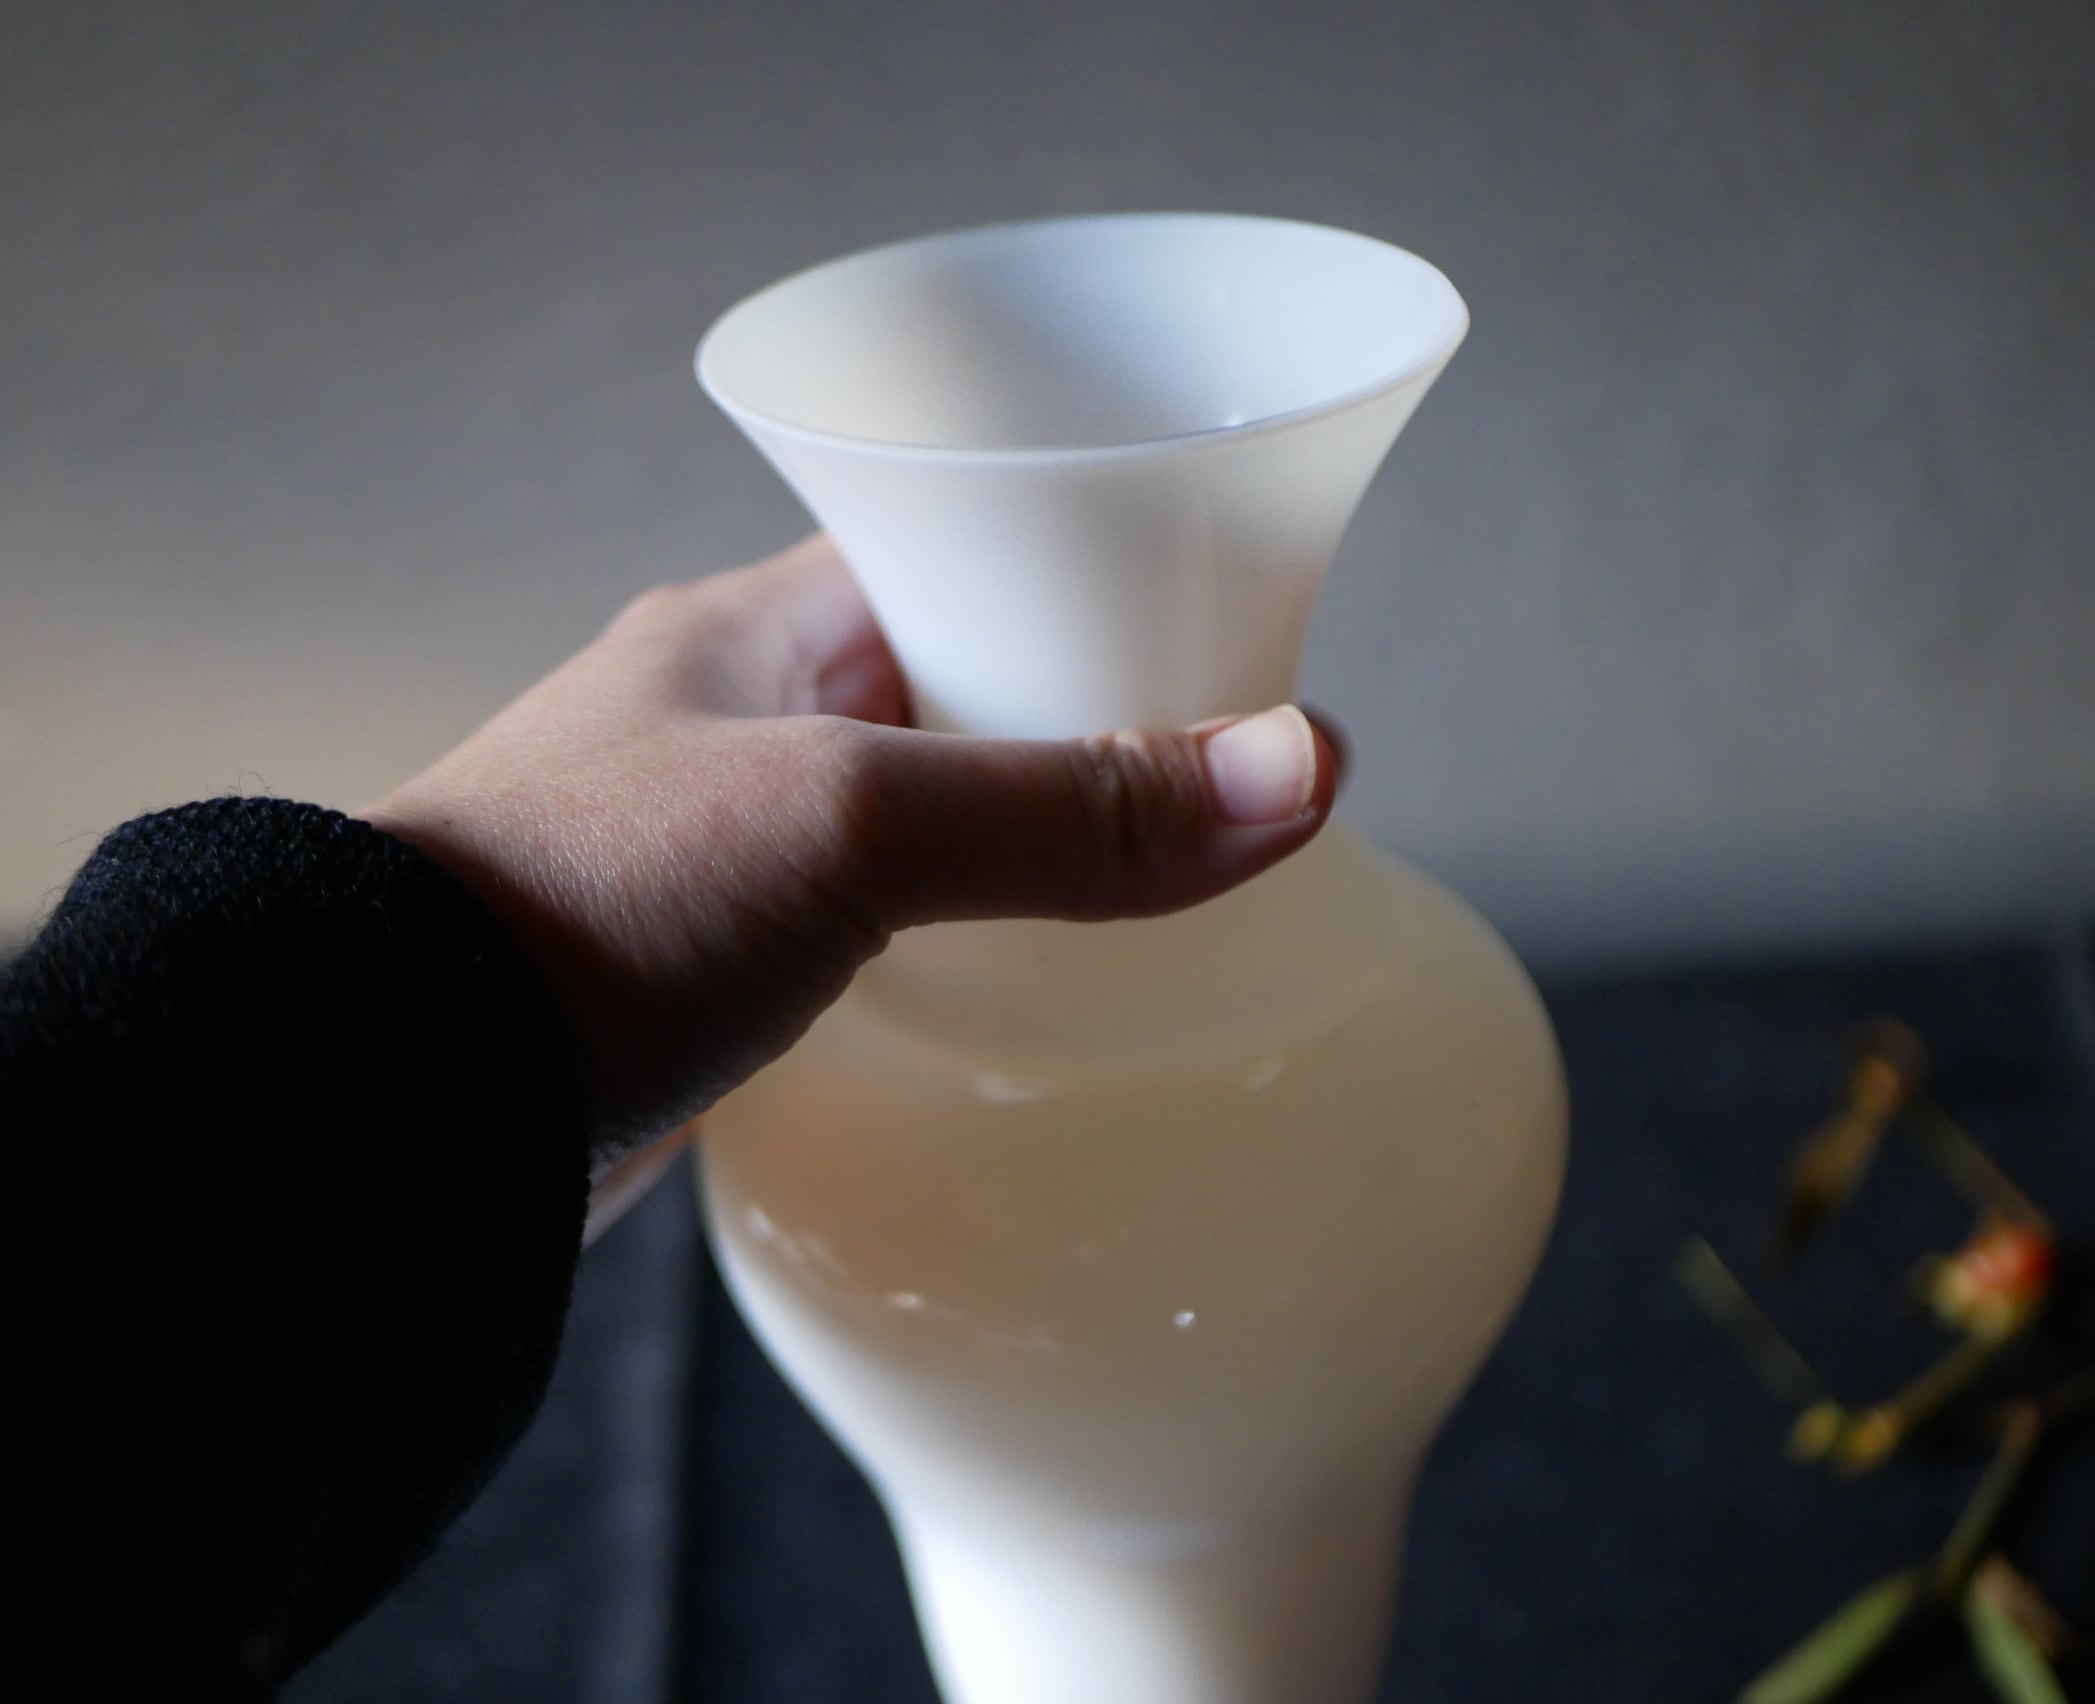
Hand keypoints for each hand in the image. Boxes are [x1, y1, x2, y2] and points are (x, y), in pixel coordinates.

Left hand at [364, 535, 1337, 1193]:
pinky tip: (1014, 969)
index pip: (963, 544)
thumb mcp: (852, 825)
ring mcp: (716, 838)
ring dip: (1018, 825)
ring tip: (1149, 868)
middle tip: (1213, 766)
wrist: (382, 1102)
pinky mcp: (705, 956)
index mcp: (761, 623)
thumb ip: (1072, 805)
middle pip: (958, 679)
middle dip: (1080, 711)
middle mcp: (737, 712)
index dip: (1093, 568)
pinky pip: (866, 910)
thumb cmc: (584, 908)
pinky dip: (951, 922)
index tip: (1213, 617)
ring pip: (916, 802)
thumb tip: (1301, 768)